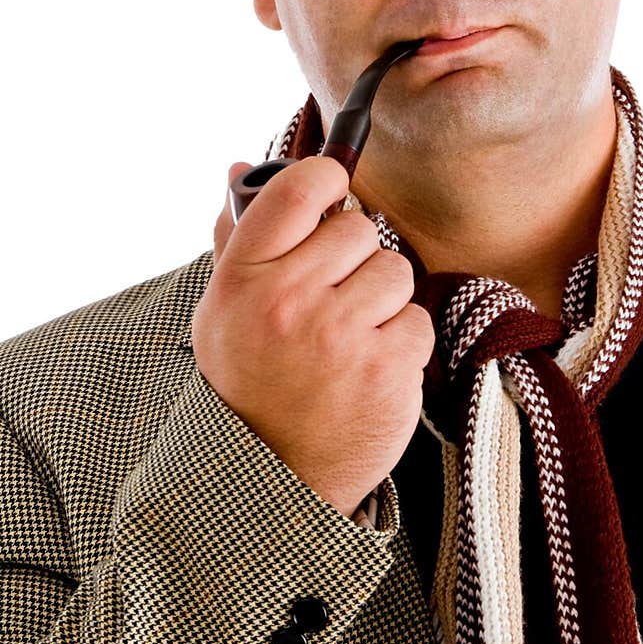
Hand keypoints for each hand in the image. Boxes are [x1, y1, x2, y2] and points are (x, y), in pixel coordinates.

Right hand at [191, 157, 434, 517]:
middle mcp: (289, 301)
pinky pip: (417, 321)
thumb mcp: (222, 312)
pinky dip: (402, 344)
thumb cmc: (251, 382)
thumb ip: (236, 239)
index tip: (333, 193)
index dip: (326, 180)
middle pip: (360, 229)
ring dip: (383, 301)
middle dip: (356, 258)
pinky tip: (369, 368)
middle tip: (335, 296)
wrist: (272, 475)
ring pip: (395, 271)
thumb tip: (240, 168)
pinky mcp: (387, 370)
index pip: (298, 189)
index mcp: (243, 278)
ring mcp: (340, 337)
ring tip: (351, 337)